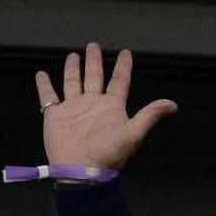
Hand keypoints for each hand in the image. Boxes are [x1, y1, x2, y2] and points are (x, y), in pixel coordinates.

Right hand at [35, 42, 177, 168]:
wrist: (82, 169)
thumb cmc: (108, 153)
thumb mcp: (133, 133)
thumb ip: (150, 115)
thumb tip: (173, 105)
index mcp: (111, 106)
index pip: (119, 81)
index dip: (123, 67)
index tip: (125, 53)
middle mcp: (93, 104)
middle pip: (95, 76)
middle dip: (95, 61)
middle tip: (94, 45)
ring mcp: (74, 108)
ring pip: (73, 82)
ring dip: (73, 69)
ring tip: (74, 55)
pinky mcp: (56, 115)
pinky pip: (48, 96)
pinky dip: (44, 85)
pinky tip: (42, 74)